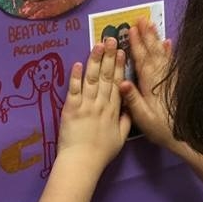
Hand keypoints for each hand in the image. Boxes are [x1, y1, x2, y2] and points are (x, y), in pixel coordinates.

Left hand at [57, 38, 130, 172]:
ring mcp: (86, 105)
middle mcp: (102, 104)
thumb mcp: (121, 138)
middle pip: (107, 77)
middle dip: (109, 57)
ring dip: (95, 61)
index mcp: (115, 111)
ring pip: (92, 79)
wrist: (82, 162)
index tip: (122, 52)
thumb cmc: (101, 153)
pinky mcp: (71, 109)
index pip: (119, 84)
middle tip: (111, 39)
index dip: (120, 67)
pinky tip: (78, 63)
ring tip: (98, 45)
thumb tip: (131, 107)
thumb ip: (126, 121)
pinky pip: (74, 90)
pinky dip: (76, 76)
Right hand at [119, 18, 176, 149]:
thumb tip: (122, 81)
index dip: (137, 44)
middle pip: (152, 53)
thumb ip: (132, 100)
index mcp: (150, 86)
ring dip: (156, 39)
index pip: (141, 60)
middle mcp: (160, 79)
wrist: (185, 137)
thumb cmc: (161, 129)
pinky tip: (169, 43)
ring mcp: (170, 80)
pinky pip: (172, 63)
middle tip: (142, 19)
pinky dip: (170, 52)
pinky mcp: (177, 84)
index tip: (132, 29)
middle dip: (147, 35)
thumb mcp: (142, 118)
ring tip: (153, 24)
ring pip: (162, 55)